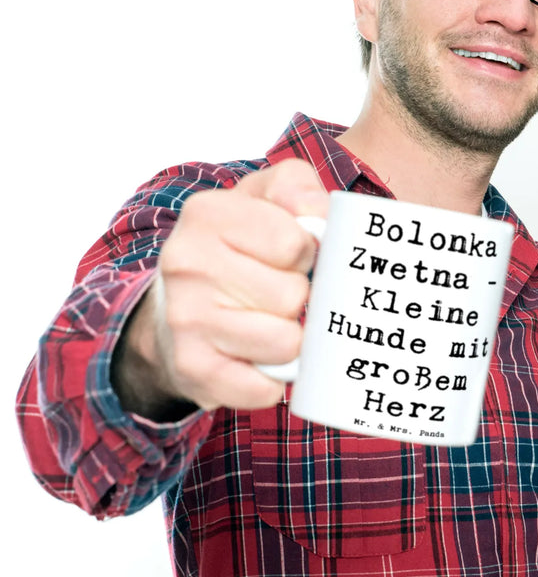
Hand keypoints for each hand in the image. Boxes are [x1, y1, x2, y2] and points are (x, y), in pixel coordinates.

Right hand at [113, 159, 327, 415]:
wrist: (177, 309)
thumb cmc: (239, 249)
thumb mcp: (266, 199)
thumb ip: (298, 188)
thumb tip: (321, 216)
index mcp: (207, 214)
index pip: (296, 243)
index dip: (305, 254)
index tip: (287, 255)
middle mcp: (186, 264)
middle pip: (293, 295)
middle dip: (297, 297)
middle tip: (272, 292)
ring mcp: (186, 320)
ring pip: (287, 343)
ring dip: (289, 338)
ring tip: (265, 321)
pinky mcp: (193, 370)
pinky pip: (266, 388)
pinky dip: (273, 379)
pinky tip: (255, 358)